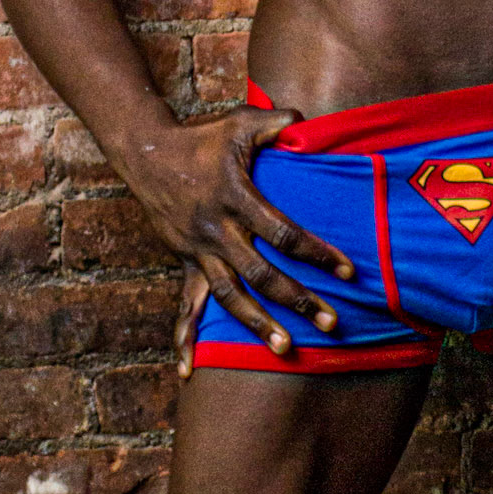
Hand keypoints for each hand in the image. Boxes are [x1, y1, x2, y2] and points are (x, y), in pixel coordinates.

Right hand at [123, 109, 354, 380]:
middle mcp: (216, 231)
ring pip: (229, 297)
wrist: (144, 152)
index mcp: (236, 199)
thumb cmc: (201, 136)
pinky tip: (189, 371)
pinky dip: (185, 339)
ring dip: (258, 324)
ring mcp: (198, 250)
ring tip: (287, 350)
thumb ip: (277, 123)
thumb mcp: (240, 122)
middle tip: (332, 322)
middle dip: (298, 300)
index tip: (348, 271)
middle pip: (262, 274)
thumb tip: (305, 123)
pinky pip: (185, 305)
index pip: (283, 234)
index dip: (317, 253)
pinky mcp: (186, 261)